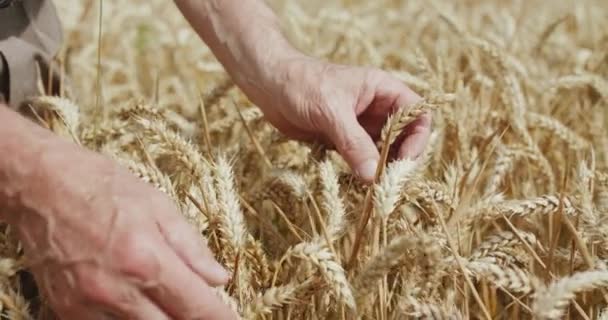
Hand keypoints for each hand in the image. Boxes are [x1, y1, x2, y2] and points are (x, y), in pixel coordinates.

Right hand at [11, 145, 234, 318]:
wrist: (40, 185)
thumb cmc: (103, 187)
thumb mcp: (158, 205)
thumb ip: (192, 247)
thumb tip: (219, 279)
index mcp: (145, 259)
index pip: (197, 307)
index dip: (222, 317)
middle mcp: (116, 292)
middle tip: (202, 310)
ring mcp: (87, 307)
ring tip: (173, 305)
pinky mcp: (66, 312)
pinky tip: (142, 306)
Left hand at [250, 57, 430, 181]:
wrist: (268, 85)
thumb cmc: (301, 84)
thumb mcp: (331, 112)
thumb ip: (354, 143)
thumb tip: (373, 176)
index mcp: (382, 89)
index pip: (417, 113)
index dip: (418, 137)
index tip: (404, 161)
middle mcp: (376, 108)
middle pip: (405, 136)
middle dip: (401, 159)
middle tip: (388, 182)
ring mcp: (361, 125)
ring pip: (384, 151)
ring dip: (382, 169)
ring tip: (373, 188)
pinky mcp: (344, 140)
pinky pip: (363, 159)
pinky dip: (364, 172)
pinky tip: (358, 184)